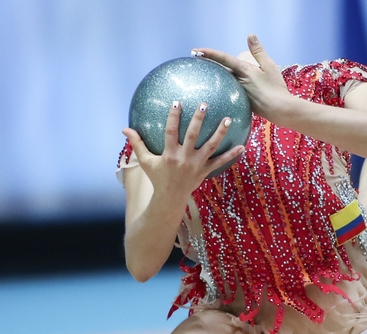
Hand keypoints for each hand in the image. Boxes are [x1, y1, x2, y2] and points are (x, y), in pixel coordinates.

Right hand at [122, 101, 243, 196]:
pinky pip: (220, 162)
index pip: (171, 132)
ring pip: (211, 146)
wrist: (170, 199)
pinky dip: (231, 155)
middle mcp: (184, 158)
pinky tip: (242, 146)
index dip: (173, 117)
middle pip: (193, 136)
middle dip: (198, 120)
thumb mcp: (145, 161)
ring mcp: (197, 165)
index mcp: (169, 154)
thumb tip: (124, 129)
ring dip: (220, 132)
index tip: (177, 101)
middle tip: (205, 104)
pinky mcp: (205, 171)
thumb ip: (137, 144)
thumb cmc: (157, 177)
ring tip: (228, 119)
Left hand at [193, 35, 290, 121]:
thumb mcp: (269, 66)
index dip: (208, 53)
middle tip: (196, 58)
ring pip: (224, 82)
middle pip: (220, 71)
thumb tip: (250, 35)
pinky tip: (222, 92)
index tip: (195, 51)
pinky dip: (226, 88)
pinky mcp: (240, 101)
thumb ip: (258, 51)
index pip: (222, 59)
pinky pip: (230, 91)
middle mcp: (237, 81)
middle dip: (208, 65)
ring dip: (216, 77)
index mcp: (243, 70)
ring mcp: (237, 92)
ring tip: (207, 74)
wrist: (279, 109)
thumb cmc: (276, 87)